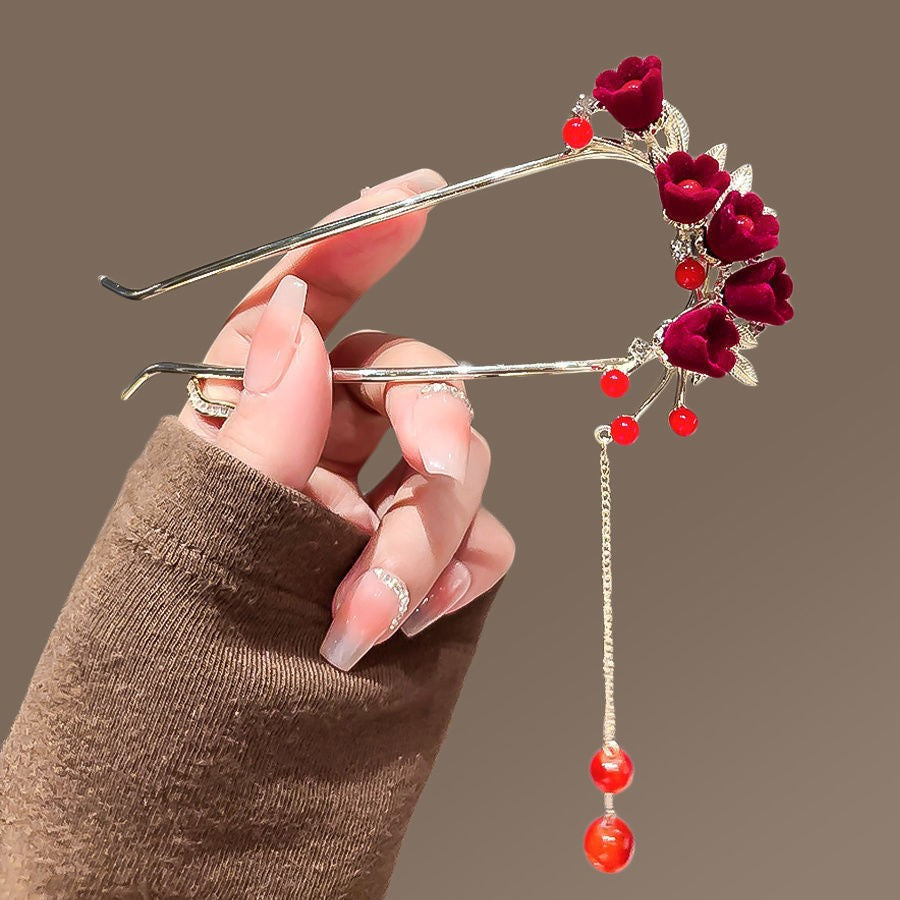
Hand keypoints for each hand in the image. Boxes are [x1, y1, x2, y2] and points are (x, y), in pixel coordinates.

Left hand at [179, 169, 514, 669]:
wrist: (210, 778)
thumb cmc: (178, 646)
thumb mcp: (200, 530)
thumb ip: (261, 423)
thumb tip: (297, 316)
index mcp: (252, 418)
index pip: (305, 306)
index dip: (356, 243)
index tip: (412, 195)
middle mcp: (323, 450)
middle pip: (411, 384)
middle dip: (434, 419)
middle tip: (436, 464)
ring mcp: (380, 509)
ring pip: (458, 471)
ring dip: (426, 537)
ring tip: (366, 616)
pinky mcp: (429, 568)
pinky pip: (484, 541)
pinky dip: (462, 572)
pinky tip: (413, 616)